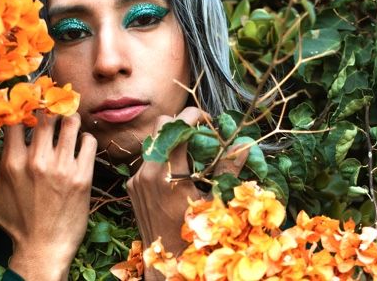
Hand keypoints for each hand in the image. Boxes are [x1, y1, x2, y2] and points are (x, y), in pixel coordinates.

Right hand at [0, 113, 96, 280]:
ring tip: (69, 120)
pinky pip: (88, 141)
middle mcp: (37, 161)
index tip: (25, 101)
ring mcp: (61, 167)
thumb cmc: (16, 225)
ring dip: (70, 118)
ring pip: (70, 123)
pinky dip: (86, 137)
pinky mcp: (83, 176)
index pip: (16, 118)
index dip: (20, 105)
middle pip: (45, 115)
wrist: (44, 249)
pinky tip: (81, 143)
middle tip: (52, 102)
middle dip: (48, 105)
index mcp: (12, 163)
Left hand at [126, 107, 248, 279]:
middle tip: (198, 134)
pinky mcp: (131, 186)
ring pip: (151, 143)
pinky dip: (160, 160)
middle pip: (160, 126)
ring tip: (188, 155)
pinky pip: (145, 162)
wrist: (168, 260)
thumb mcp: (215, 202)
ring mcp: (136, 179)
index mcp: (169, 174)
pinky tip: (174, 175)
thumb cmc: (196, 233)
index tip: (207, 120)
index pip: (178, 127)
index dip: (194, 116)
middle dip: (180, 124)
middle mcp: (148, 172)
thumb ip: (228, 170)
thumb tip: (244, 145)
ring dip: (170, 142)